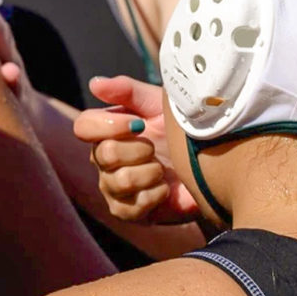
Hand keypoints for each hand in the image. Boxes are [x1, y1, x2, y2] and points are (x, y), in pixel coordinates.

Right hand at [72, 76, 199, 224]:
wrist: (213, 162)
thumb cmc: (180, 129)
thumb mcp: (158, 104)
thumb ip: (127, 90)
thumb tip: (94, 83)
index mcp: (106, 131)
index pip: (83, 126)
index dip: (109, 125)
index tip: (138, 124)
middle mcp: (103, 159)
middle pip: (104, 154)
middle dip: (139, 150)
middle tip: (157, 147)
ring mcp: (113, 187)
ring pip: (119, 181)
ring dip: (150, 173)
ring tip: (165, 169)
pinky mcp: (128, 212)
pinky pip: (130, 208)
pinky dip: (155, 195)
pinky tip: (167, 188)